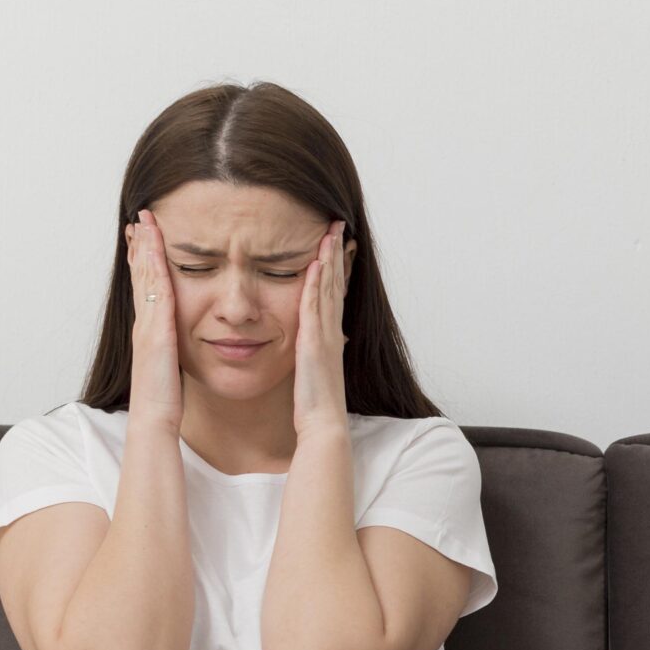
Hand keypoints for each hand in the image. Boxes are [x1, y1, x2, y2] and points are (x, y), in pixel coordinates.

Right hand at [122, 209, 183, 430]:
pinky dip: (153, 269)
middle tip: (140, 218)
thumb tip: (179, 345)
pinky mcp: (155, 332)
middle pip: (140, 276)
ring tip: (144, 223)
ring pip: (144, 278)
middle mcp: (144, 324)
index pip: (147, 289)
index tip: (146, 238)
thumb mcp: (172, 368)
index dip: (145, 262)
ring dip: (144, 248)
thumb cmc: (165, 400)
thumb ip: (173, 352)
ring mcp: (146, 326)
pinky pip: (155, 293)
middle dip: (140, 246)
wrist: (154, 420)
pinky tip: (155, 249)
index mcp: (150, 331)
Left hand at [293, 220, 349, 437]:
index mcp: (329, 336)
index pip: (334, 294)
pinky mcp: (314, 342)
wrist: (323, 424)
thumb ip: (313, 353)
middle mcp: (331, 331)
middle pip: (335, 284)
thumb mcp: (313, 371)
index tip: (336, 243)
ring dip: (329, 259)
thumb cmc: (316, 405)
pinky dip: (316, 283)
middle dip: (336, 253)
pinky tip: (315, 263)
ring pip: (329, 289)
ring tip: (330, 232)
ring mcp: (325, 335)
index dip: (336, 267)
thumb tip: (311, 343)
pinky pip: (315, 306)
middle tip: (337, 225)